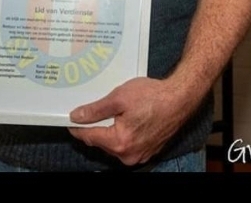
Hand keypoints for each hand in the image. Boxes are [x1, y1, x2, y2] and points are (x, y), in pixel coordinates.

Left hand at [67, 77, 188, 166]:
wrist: (180, 98)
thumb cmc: (154, 97)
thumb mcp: (119, 98)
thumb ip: (95, 110)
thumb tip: (77, 117)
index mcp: (120, 143)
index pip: (89, 137)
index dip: (77, 127)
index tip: (70, 119)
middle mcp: (129, 154)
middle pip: (101, 142)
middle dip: (95, 127)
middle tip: (93, 109)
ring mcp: (139, 154)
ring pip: (114, 143)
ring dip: (110, 130)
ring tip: (114, 111)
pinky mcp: (147, 150)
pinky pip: (127, 143)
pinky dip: (122, 133)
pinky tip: (126, 118)